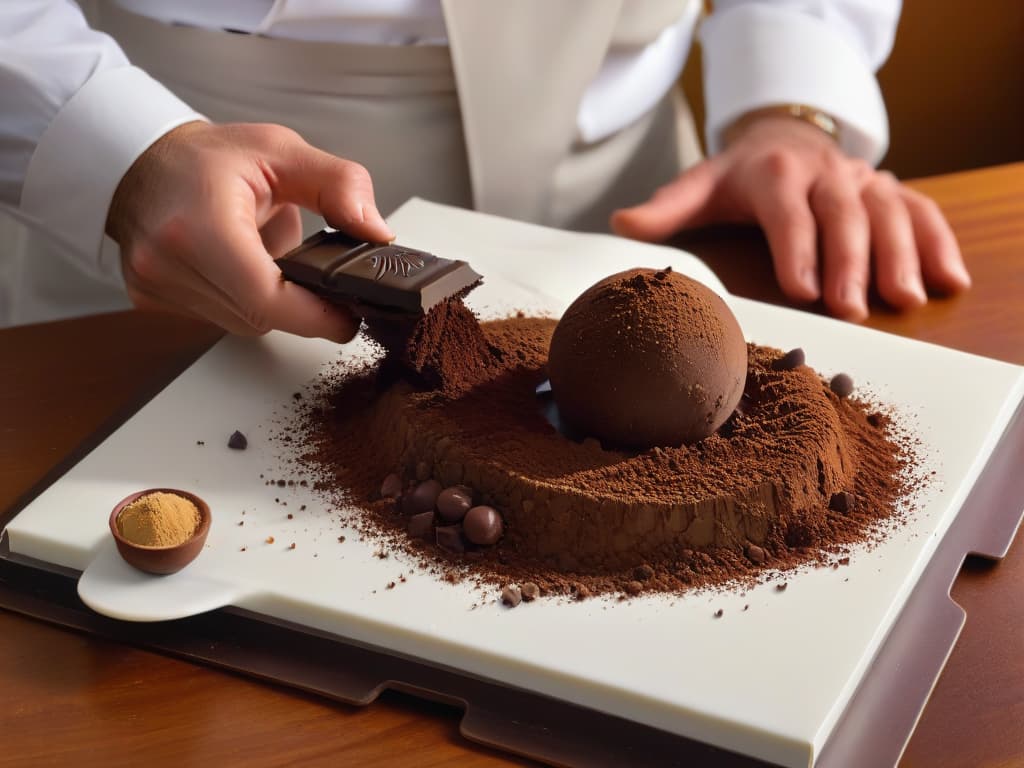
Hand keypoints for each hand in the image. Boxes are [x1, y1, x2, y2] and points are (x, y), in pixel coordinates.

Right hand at [107, 121, 393, 340]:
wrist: (141, 161)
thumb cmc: (207, 157)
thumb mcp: (281, 151)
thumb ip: (338, 185)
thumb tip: (377, 232)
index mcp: (198, 225)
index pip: (266, 297)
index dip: (315, 315)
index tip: (349, 316)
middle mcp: (167, 262)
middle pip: (260, 315)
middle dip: (299, 304)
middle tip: (327, 283)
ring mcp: (154, 286)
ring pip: (241, 321)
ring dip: (270, 302)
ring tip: (275, 261)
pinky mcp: (151, 300)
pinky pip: (218, 316)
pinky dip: (242, 299)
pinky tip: (243, 268)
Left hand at [611, 115, 970, 320]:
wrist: (786, 136)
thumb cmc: (739, 175)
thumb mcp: (700, 186)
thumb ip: (666, 209)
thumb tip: (621, 224)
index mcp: (773, 173)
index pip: (787, 212)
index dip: (796, 250)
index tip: (802, 290)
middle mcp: (824, 172)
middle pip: (842, 215)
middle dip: (849, 262)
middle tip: (852, 309)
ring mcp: (862, 180)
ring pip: (889, 213)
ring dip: (900, 257)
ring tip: (905, 300)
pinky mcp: (890, 190)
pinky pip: (922, 212)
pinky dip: (938, 244)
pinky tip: (947, 281)